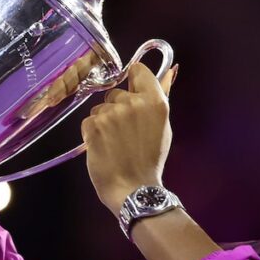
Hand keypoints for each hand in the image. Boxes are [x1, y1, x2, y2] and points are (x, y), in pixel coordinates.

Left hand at [82, 62, 178, 215]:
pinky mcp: (94, 125)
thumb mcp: (163, 126)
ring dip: (103, 122)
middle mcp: (134, 103)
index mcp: (155, 101)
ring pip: (100, 108)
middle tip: (126, 133)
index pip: (138, 70)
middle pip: (116, 92)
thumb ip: (162, 96)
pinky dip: (92, 133)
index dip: (133, 81)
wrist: (134, 188)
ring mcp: (112, 114)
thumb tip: (171, 70)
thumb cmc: (150, 160)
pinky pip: (88, 121)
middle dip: (117, 108)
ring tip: (115, 143)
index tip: (132, 93)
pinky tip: (103, 148)